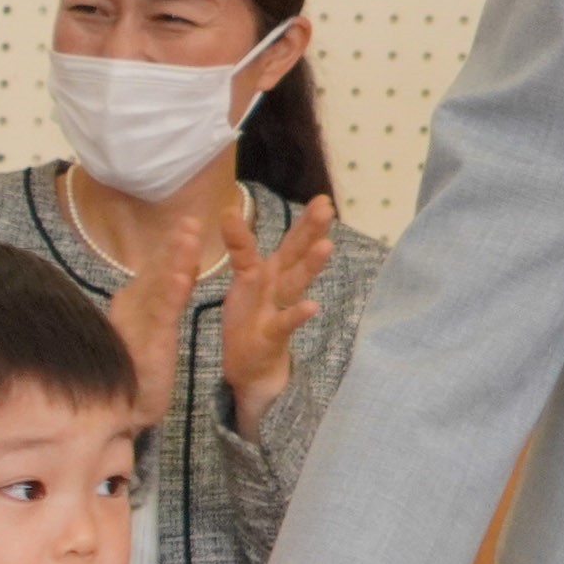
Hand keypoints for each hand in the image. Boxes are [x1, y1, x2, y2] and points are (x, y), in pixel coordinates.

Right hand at [105, 217, 201, 430]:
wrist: (123, 411)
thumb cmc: (135, 372)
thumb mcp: (149, 330)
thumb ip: (159, 303)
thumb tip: (174, 273)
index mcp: (134, 306)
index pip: (158, 272)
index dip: (172, 247)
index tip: (189, 225)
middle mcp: (132, 311)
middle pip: (157, 272)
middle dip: (175, 245)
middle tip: (191, 219)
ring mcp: (138, 326)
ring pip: (161, 287)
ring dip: (176, 259)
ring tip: (191, 235)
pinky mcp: (149, 344)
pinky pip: (163, 314)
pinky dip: (173, 293)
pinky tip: (185, 275)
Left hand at [220, 195, 332, 438]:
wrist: (251, 367)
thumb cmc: (249, 319)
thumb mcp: (245, 280)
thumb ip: (244, 249)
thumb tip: (235, 210)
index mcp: (268, 272)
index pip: (285, 241)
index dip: (296, 220)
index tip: (320, 196)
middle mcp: (277, 286)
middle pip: (295, 254)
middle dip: (310, 230)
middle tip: (327, 204)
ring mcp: (276, 309)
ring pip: (295, 283)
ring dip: (310, 265)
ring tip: (327, 245)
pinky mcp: (270, 335)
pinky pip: (284, 323)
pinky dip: (297, 315)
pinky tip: (312, 306)